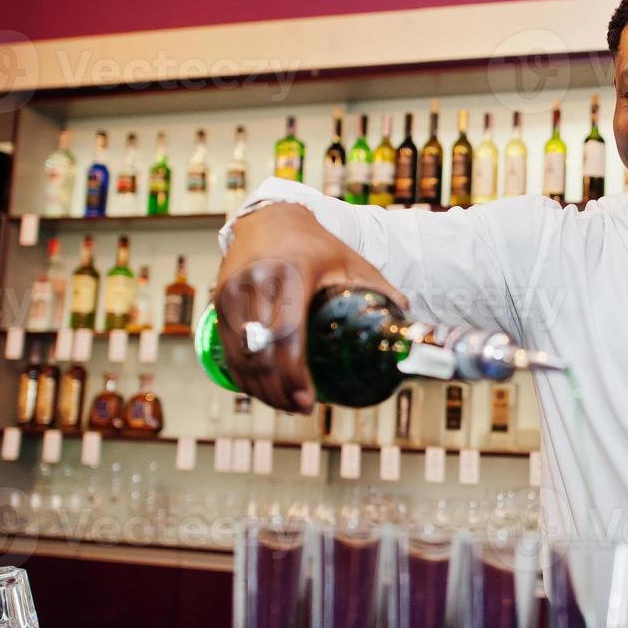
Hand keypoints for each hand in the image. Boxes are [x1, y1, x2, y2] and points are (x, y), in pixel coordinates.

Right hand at [212, 203, 407, 413]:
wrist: (269, 218)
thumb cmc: (315, 245)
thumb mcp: (349, 261)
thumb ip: (378, 289)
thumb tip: (408, 318)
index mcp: (290, 274)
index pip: (287, 333)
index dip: (294, 374)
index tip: (309, 400)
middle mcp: (256, 283)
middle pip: (261, 353)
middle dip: (279, 390)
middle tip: (302, 409)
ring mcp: (233, 293)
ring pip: (241, 355)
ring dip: (260, 388)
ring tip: (286, 405)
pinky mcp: (220, 301)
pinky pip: (227, 348)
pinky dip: (242, 375)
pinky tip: (261, 390)